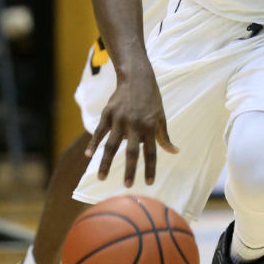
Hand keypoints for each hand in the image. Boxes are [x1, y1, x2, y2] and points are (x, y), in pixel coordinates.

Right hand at [85, 66, 177, 187]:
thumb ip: (164, 135)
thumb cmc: (151, 99)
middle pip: (131, 151)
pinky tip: (88, 155)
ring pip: (111, 144)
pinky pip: (99, 131)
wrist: (137, 78)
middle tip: (127, 185)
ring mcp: (119, 119)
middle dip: (129, 169)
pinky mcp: (108, 113)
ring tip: (102, 177)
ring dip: (106, 162)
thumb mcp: (161, 116)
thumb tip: (174, 152)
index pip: (151, 152)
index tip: (149, 183)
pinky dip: (93, 143)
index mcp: (150, 126)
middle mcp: (135, 124)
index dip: (150, 168)